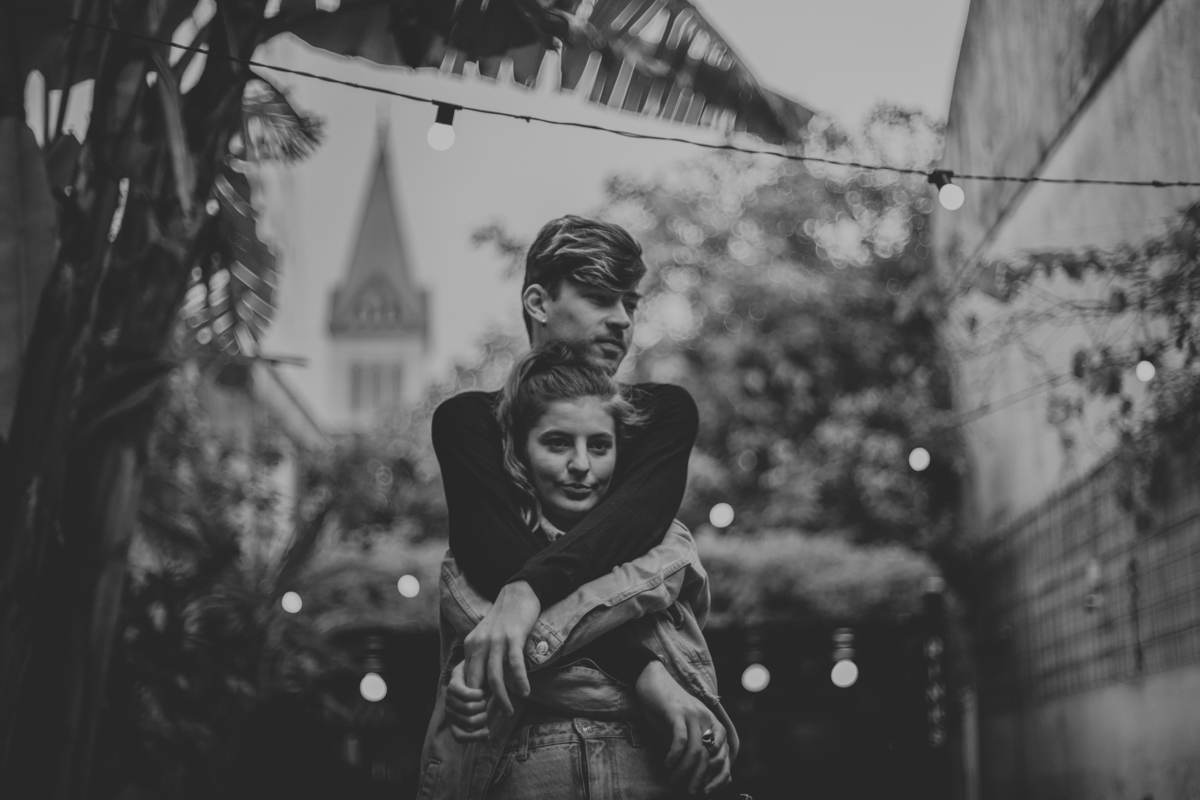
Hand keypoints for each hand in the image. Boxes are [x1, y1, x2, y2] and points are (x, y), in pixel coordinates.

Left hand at [446, 661, 489, 741]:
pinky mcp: (452, 686)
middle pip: (469, 722)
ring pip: (469, 709)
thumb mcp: (479, 712)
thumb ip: (481, 725)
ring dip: (482, 704)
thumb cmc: (476, 696)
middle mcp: (449, 712)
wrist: (470, 671)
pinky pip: (466, 694)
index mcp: (454, 722)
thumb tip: (486, 741)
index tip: (488, 732)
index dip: (473, 737)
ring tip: (484, 698)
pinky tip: (481, 692)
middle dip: (483, 716)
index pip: (459, 737)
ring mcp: (449, 699)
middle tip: (486, 708)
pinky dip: (478, 694)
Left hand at [463, 580, 540, 714]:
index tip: (481, 715)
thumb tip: (484, 686)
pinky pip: (514, 664)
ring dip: (502, 698)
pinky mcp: (513, 636)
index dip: (473, 700)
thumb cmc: (504, 619)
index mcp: (471, 647)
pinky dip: (519, 681)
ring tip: (509, 711)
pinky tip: (525, 692)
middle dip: (483, 705)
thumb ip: (483, 659)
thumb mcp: (486, 638)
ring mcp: (496, 641)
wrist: (517, 592)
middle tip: (492, 721)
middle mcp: (480, 645)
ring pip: (495, 677)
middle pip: (477, 682)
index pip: (468, 680)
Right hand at [635, 660, 730, 795]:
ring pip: (696, 750)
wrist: (652, 679)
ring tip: (674, 779)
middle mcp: (706, 719)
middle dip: (701, 778)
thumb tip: (697, 773)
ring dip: (685, 770)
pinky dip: (675, 755)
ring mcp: (692, 714)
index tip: (708, 790)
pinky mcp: (676, 712)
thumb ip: (692, 745)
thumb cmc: (667, 707)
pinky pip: (680, 739)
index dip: (720, 776)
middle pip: (711, 756)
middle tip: (691, 791)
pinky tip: (668, 764)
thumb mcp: (684, 727)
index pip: (724, 754)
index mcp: (711, 723)